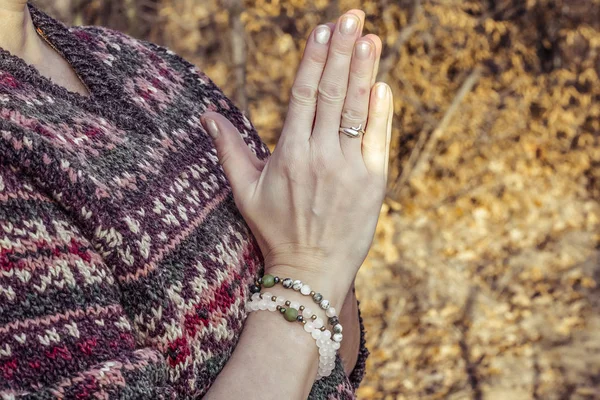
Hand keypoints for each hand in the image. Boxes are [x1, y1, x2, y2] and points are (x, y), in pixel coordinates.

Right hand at [200, 9, 392, 309]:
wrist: (311, 270)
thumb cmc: (276, 230)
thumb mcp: (245, 191)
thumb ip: (229, 149)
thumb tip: (205, 115)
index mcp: (289, 153)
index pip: (304, 94)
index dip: (315, 60)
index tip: (323, 30)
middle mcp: (319, 156)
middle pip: (333, 93)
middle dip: (343, 51)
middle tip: (352, 17)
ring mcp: (348, 168)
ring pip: (357, 110)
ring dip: (364, 71)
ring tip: (370, 37)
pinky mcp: (372, 182)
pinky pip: (378, 140)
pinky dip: (381, 111)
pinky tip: (382, 83)